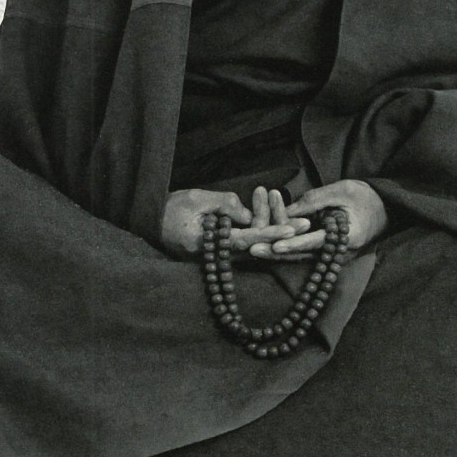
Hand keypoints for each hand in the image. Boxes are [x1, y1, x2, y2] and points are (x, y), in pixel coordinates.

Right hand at [160, 186, 311, 259]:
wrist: (149, 222)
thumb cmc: (169, 209)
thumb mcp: (196, 199)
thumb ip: (225, 204)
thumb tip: (249, 213)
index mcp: (209, 245)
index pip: (247, 240)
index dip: (271, 233)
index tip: (292, 229)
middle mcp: (217, 257)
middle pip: (256, 249)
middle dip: (281, 235)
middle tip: (306, 224)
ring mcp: (219, 257)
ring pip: (253, 249)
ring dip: (273, 233)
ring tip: (297, 220)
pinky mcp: (221, 253)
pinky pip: (245, 246)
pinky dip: (260, 234)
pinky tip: (277, 222)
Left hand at [247, 179, 387, 258]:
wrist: (386, 209)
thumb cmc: (366, 197)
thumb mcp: (342, 190)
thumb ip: (314, 200)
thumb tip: (286, 209)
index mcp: (345, 237)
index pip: (313, 242)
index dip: (293, 243)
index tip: (274, 245)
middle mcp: (336, 252)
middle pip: (301, 254)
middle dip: (275, 252)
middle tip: (251, 249)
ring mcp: (331, 255)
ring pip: (299, 255)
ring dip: (276, 251)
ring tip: (252, 249)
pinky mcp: (326, 252)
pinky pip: (303, 251)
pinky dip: (286, 247)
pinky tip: (266, 245)